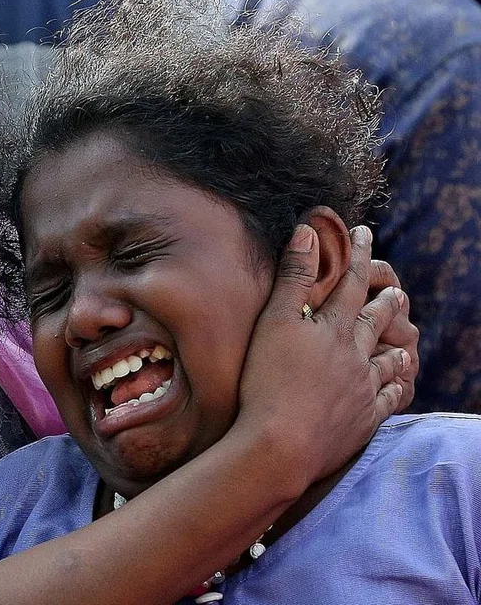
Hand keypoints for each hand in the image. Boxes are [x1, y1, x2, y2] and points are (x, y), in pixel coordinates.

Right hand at [234, 225, 411, 490]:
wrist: (280, 444)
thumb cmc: (268, 380)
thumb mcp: (274, 321)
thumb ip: (294, 276)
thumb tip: (309, 230)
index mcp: (335, 328)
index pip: (351, 282)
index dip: (357, 255)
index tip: (365, 232)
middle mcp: (356, 355)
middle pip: (377, 321)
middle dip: (387, 302)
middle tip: (397, 291)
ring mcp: (363, 390)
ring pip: (390, 362)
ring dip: (397, 348)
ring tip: (405, 344)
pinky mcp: (362, 420)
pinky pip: (389, 400)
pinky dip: (397, 390)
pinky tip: (398, 389)